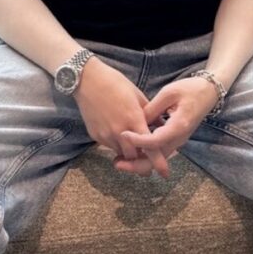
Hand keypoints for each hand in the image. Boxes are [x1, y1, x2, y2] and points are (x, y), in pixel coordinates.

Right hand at [73, 57, 171, 177]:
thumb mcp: (137, 95)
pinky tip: (116, 131)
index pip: (149, 146)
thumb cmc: (115, 83)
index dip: (158, 162)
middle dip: (141, 159)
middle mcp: (120, 131)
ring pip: (121, 153)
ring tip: (131, 141)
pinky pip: (109, 146)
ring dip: (128, 151)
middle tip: (147, 156)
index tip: (165, 173)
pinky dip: (116, 144)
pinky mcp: (96, 136)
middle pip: (134, 156)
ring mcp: (106, 135)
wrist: (87, 80)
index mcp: (134, 119)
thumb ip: (150, 113)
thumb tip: (161, 125)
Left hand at [114, 76, 217, 176]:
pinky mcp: (174, 139)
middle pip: (157, 159)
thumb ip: (152, 108)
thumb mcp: (169, 93)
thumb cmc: (190, 90)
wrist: (209, 93)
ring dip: (139, 162)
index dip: (138, 140)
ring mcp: (178, 141)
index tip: (123, 134)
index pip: (155, 140)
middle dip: (136, 164)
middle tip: (116, 163)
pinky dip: (145, 155)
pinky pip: (159, 151)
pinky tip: (131, 151)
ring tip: (119, 160)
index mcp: (178, 126)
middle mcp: (179, 138)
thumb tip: (135, 121)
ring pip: (157, 159)